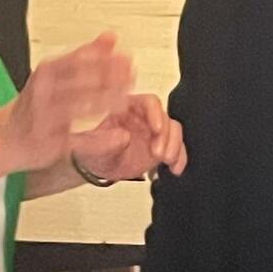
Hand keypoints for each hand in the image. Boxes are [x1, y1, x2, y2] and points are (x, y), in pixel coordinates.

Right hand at [3, 33, 132, 171]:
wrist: (4, 137)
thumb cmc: (34, 104)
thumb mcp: (55, 73)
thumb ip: (85, 56)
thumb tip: (110, 37)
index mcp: (46, 73)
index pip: (80, 60)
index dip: (106, 59)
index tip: (126, 59)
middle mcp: (43, 93)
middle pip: (82, 81)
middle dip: (111, 79)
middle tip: (132, 77)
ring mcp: (45, 119)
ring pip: (81, 108)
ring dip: (107, 104)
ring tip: (127, 102)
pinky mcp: (50, 144)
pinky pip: (80, 141)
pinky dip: (102, 140)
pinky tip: (119, 136)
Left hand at [70, 94, 186, 183]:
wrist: (98, 164)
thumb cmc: (93, 149)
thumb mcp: (92, 147)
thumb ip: (105, 141)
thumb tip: (124, 137)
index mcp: (127, 107)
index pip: (147, 102)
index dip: (155, 113)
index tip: (156, 129)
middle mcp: (143, 116)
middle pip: (164, 117)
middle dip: (165, 136)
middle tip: (159, 154)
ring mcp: (153, 131)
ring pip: (173, 131)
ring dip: (174, 146)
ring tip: (167, 161)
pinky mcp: (161, 146)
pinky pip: (177, 148)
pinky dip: (180, 158)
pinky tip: (175, 168)